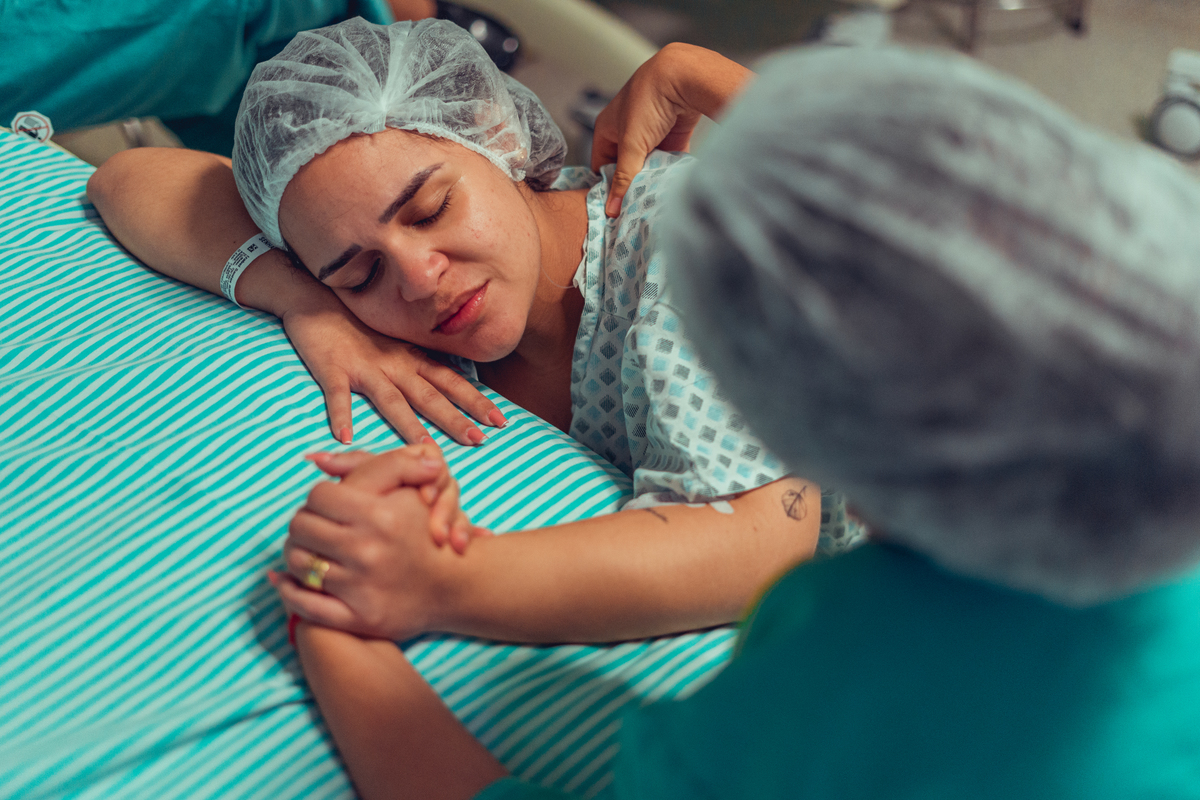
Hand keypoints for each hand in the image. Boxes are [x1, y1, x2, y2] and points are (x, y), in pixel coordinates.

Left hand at [274, 446, 477, 638]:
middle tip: (316, 527)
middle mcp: (369, 552)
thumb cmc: (427, 530)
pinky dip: (289, 590)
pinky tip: (289, 580)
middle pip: (301, 527)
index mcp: (380, 516)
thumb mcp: (408, 488)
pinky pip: (304, 604)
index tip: (330, 505)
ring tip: (311, 551)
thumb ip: (369, 466)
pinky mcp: (359, 619)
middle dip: (305, 523)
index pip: (318, 495)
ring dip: (298, 554)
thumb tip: (315, 459)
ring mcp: (362, 588)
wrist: (456, 584)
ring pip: (298, 563)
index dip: (321, 497)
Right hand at [280, 290, 506, 445]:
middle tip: (480, 440)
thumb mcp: (396, 346)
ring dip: (408, 424)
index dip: (476, 401)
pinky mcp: (333, 369)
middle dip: (455, 419)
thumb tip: (449, 391)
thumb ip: (418, 368)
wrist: (317, 300)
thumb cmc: (359, 328)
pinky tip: (345, 437)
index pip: (451, 382)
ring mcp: (364, 367)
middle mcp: (394, 364)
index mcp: (412, 360)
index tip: (501, 421)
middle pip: (429, 395)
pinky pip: (337, 395)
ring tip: (425, 447)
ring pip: (390, 399)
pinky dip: (341, 415)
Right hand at [591, 42, 752, 217]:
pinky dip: (669, 169)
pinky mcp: (672, 133)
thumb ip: (623, 178)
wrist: (683, 75)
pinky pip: (667, 158)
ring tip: (657, 195)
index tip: (618, 207)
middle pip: (626, 167)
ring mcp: (650, 132)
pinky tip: (673, 182)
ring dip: (653, 176)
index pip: (601, 165)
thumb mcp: (632, 146)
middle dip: (633, 183)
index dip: (608, 186)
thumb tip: (612, 210)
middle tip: (639, 204)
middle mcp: (626, 130)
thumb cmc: (648, 102)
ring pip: (648, 163)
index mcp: (607, 128)